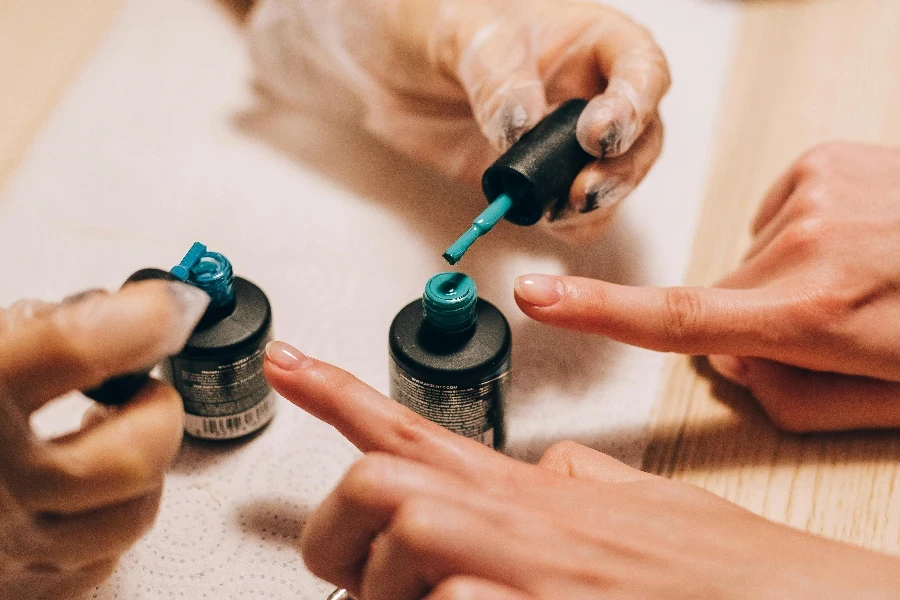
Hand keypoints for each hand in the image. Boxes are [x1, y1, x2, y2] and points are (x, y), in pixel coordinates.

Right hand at [0, 282, 207, 598]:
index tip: (172, 306)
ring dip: (142, 468)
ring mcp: (10, 549)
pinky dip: (110, 514)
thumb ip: (26, 337)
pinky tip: (83, 488)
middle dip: (157, 413)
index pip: (70, 350)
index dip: (139, 321)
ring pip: (132, 513)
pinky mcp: (24, 588)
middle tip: (144, 388)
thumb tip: (113, 311)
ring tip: (111, 435)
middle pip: (130, 456)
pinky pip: (103, 555)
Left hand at [248, 0, 668, 236]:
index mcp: (590, 41)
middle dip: (621, 168)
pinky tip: (544, 220)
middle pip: (641, 136)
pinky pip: (572, 213)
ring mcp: (565, 142)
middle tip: (583, 188)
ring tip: (559, 209)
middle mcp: (589, 93)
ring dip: (596, 202)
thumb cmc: (430, 21)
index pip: (642, 70)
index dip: (633, 104)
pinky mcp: (537, 180)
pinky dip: (567, 225)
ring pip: (615, 180)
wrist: (382, 63)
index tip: (597, 133)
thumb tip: (522, 127)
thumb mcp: (462, 33)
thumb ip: (496, 76)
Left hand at [264, 340, 899, 599]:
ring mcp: (529, 573)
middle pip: (378, 484)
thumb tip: (538, 468)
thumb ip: (572, 480)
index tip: (284, 361)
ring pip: (403, 551)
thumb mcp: (632, 503)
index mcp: (531, 489)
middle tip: (348, 568)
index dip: (332, 390)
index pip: (408, 423)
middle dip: (338, 532)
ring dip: (393, 598)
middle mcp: (520, 520)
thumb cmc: (717, 571)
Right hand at [514, 143, 899, 431]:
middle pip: (721, 298)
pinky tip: (859, 237)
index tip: (537, 296)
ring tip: (863, 274)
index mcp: (817, 315)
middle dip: (753, 319)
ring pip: (752, 256)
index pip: (680, 319)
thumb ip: (791, 398)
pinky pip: (776, 213)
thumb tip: (732, 364)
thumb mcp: (887, 398)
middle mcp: (802, 246)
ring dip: (787, 273)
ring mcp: (810, 193)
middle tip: (830, 324)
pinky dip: (802, 231)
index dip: (599, 313)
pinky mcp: (821, 160)